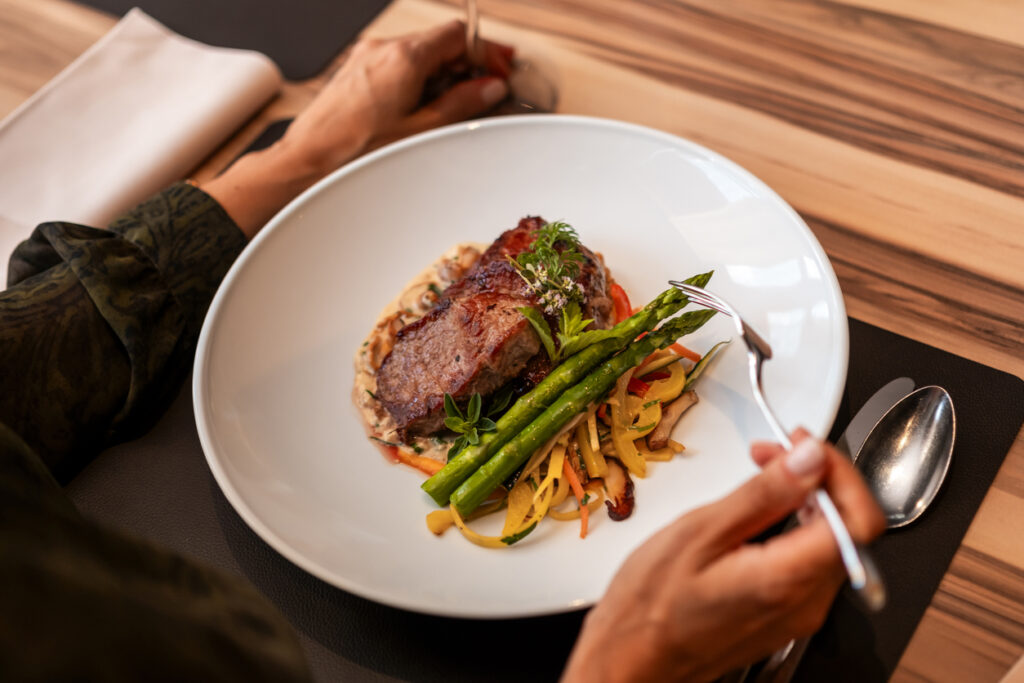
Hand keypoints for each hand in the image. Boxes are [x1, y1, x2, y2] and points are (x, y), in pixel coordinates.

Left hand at [278, 20, 512, 172]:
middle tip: (485, 90)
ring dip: (441, 73)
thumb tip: (489, 88)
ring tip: (452, 106)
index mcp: (404, 58)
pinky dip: (417, 79)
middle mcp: (382, 49)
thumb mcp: (422, 130)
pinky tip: (421, 108)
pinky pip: (396, 65)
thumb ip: (461, 103)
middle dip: (466, 64)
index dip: (486, 52)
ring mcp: (366, 58)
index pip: (459, 35)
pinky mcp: (355, 71)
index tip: (500, 71)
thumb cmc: (354, 152)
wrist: (308, 161)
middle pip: (439, 41)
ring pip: (418, 52)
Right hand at [562, 430, 884, 682]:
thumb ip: (763, 494)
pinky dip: (791, 525)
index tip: (803, 445)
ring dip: (803, 498)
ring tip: (761, 474)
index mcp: (788, 579)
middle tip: (771, 451)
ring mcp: (798, 612)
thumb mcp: (700, 532)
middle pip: (846, 527)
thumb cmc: (650, 608)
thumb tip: (809, 458)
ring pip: (828, 540)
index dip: (839, 471)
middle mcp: (806, 602)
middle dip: (816, 477)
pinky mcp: (784, 613)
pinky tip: (756, 511)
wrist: (632, 662)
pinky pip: (806, 560)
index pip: (858, 517)